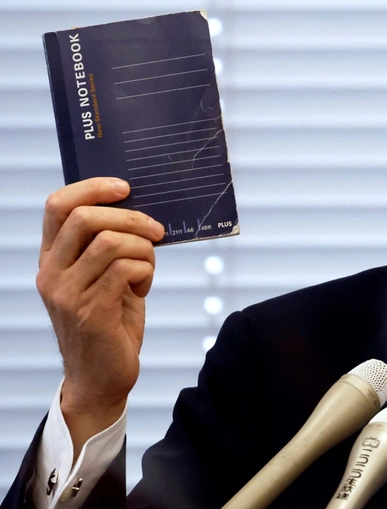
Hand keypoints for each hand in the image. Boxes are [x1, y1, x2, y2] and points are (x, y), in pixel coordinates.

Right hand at [37, 177, 163, 456]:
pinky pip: (126, 270)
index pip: (58, 206)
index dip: (92, 188)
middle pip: (85, 217)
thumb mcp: (105, 276)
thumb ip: (110, 245)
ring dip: (144, 250)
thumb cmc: (110, 322)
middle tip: (157, 231)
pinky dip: (146, 273)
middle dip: (131, 217)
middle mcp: (51, 272)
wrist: (103, 378)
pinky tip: (142, 289)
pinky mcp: (89, 311)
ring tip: (147, 269)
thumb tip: (140, 210)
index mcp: (52, 258)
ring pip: (111, 243)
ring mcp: (67, 293)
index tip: (126, 187)